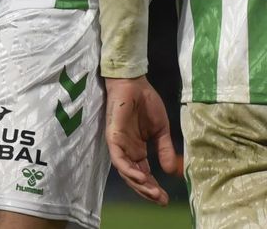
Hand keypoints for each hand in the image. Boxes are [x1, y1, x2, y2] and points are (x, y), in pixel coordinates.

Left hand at [104, 75, 180, 204]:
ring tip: (153, 193)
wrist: (135, 83)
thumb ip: (165, 150)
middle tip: (161, 200)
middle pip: (134, 177)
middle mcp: (127, 150)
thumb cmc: (145, 103)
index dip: (153, 187)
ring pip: (125, 171)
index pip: (143, 174)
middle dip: (147, 191)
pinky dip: (128, 169)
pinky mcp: (113, 136)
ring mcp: (119, 144)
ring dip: (138, 184)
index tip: (165, 199)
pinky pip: (117, 157)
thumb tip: (172, 172)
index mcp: (137, 150)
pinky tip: (140, 178)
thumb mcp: (161, 131)